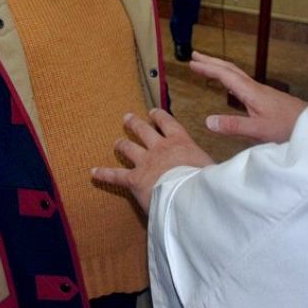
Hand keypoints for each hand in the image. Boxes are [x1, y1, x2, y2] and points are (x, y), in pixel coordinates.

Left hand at [91, 109, 214, 213]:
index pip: (167, 123)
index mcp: (180, 141)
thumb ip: (205, 164)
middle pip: (143, 130)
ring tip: (116, 142)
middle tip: (127, 118)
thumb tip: (214, 172)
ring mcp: (145, 162)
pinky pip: (115, 175)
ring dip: (120, 144)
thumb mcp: (211, 167)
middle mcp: (160, 147)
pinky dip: (103, 174)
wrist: (190, 195)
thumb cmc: (206, 182)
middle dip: (134, 124)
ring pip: (128, 148)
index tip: (153, 112)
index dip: (159, 116)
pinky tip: (93, 172)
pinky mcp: (134, 179)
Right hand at [188, 52, 306, 142]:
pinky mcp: (267, 98)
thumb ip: (233, 126)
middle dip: (211, 61)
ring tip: (207, 66)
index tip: (191, 62)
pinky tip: (230, 87)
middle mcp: (255, 88)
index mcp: (251, 92)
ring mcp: (262, 92)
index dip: (208, 68)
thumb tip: (207, 121)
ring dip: (220, 68)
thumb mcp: (259, 130)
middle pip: (230, 69)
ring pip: (237, 74)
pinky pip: (242, 82)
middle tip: (194, 55)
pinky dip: (230, 78)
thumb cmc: (289, 128)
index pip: (225, 75)